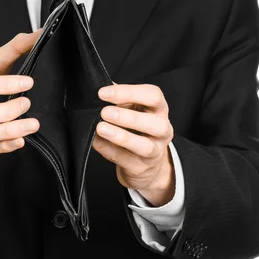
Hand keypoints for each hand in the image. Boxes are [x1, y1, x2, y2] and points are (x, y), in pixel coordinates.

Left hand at [93, 83, 174, 206]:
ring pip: (144, 146)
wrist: (146, 164)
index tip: (103, 93)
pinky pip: (124, 159)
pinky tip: (96, 141)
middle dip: (129, 117)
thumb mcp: (133, 110)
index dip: (128, 92)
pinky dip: (108, 149)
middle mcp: (163, 130)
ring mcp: (155, 152)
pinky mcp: (140, 168)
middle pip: (155, 123)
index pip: (152, 96)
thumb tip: (98, 89)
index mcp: (159, 110)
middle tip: (105, 112)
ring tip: (101, 128)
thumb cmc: (137, 129)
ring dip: (121, 136)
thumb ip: (119, 100)